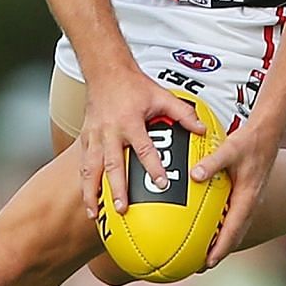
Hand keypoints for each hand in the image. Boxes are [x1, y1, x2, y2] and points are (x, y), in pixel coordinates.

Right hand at [78, 69, 204, 218]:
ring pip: (90, 168)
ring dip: (91, 192)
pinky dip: (84, 183)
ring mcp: (94, 135)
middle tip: (123, 209)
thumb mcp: (162, 96)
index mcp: (130, 121)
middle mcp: (110, 131)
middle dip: (117, 189)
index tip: (162, 184)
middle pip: (113, 164)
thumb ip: (183, 113)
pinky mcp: (84, 138)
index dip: (153, 166)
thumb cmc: (134, 85)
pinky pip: (83, 164)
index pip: (144, 148)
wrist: (105, 71)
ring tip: (93, 214)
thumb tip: (202, 130)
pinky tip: (88, 200)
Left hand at [194, 118, 282, 268]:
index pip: (233, 230)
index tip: (208, 263)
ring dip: (221, 241)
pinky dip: (223, 226)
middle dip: (219, 252)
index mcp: (248, 197)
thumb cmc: (250, 140)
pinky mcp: (247, 192)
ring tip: (203, 252)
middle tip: (200, 266)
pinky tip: (209, 225)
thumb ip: (212, 163)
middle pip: (235, 235)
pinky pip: (234, 216)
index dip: (221, 248)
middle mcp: (251, 202)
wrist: (269, 131)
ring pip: (236, 227)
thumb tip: (194, 176)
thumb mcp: (230, 150)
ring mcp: (250, 199)